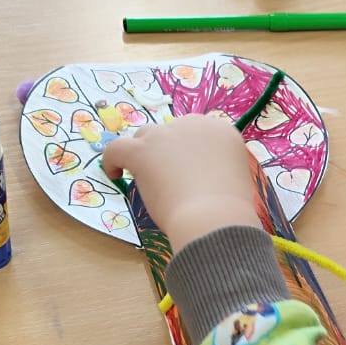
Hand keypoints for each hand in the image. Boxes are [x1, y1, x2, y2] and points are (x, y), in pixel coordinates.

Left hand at [101, 114, 259, 250]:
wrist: (215, 220)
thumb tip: (202, 178)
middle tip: (167, 177)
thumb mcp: (233, 181)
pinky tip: (114, 174)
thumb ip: (218, 171)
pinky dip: (112, 160)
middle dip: (168, 150)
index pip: (198, 133)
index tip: (186, 170)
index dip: (190, 151)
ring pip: (146, 136)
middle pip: (172, 132)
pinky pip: (117, 148)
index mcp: (222, 131)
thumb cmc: (229, 211)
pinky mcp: (142, 150)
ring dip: (144, 153)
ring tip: (142, 175)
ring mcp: (166, 135)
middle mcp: (195, 124)